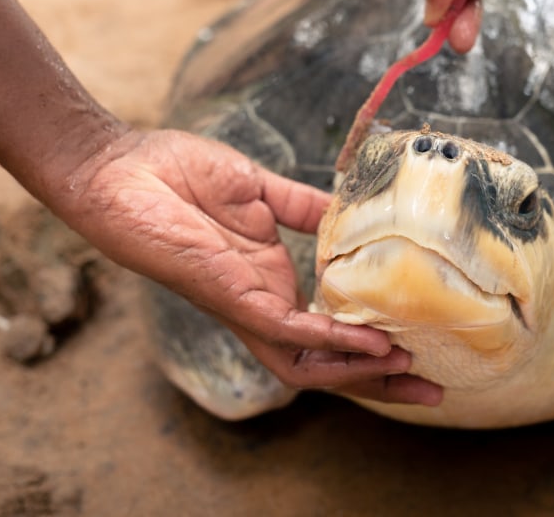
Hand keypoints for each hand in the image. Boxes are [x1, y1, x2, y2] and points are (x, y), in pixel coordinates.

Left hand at [56, 128, 442, 404]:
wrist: (120, 168)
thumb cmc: (177, 174)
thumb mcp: (258, 188)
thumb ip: (302, 206)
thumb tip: (350, 210)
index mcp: (270, 279)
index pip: (328, 327)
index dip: (373, 342)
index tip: (421, 340)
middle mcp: (262, 303)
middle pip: (326, 363)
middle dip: (379, 380)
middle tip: (434, 386)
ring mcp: (246, 305)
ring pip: (309, 363)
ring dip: (360, 371)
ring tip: (408, 367)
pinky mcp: (231, 296)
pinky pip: (287, 331)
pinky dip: (330, 340)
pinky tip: (369, 341)